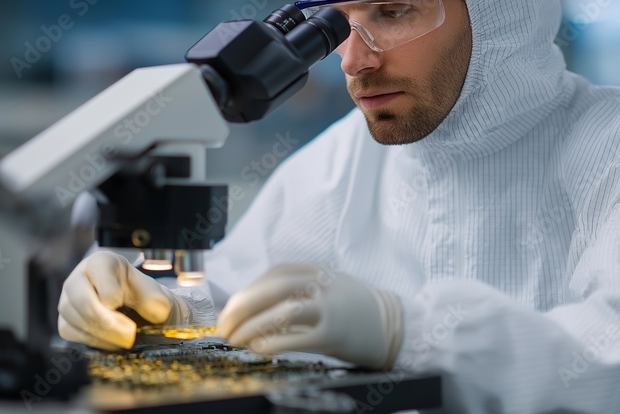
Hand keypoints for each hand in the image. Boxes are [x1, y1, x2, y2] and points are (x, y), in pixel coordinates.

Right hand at [57, 250, 188, 349]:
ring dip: (101, 333)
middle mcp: (81, 276)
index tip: (124, 304)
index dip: (112, 292)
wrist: (145, 318)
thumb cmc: (148, 302)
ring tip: (124, 339)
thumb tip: (144, 314)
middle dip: (105, 320)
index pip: (99, 272)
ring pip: (72, 316)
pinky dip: (92, 339)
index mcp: (104, 262)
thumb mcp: (157, 297)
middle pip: (80, 297)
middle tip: (128, 335)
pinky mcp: (66, 320)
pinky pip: (69, 331)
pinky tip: (111, 341)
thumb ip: (153, 302)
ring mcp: (69, 299)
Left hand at [216, 264, 403, 368]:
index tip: (232, 307)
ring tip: (235, 340)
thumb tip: (255, 308)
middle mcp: (323, 285)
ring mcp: (330, 309)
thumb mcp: (330, 287)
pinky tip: (258, 349)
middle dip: (241, 307)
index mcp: (319, 271)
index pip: (275, 274)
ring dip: (251, 326)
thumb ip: (300, 290)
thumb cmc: (356, 310)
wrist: (396, 326)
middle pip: (273, 289)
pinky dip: (272, 342)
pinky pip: (297, 338)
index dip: (249, 290)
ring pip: (282, 311)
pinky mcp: (334, 335)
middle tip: (223, 325)